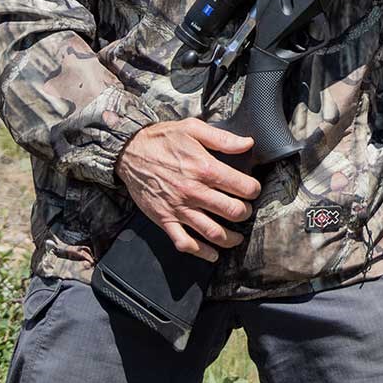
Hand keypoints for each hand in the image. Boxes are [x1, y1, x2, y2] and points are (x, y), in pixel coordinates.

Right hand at [114, 119, 260, 261]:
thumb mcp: (193, 129)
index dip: (253, 190)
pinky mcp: (165, 220)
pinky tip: (213, 253)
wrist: (129, 152)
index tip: (253, 191)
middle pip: (232, 212)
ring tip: (237, 237)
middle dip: (245, 213)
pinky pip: (185, 243)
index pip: (242, 187)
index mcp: (205, 169)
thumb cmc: (161, 139)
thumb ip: (223, 138)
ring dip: (230, 238)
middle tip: (245, 211)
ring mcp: (179, 209)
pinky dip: (202, 253)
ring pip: (212, 232)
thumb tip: (248, 144)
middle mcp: (194, 192)